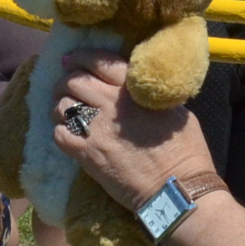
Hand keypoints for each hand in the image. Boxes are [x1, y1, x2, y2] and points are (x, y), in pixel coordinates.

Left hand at [49, 47, 214, 211]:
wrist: (175, 188)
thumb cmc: (185, 149)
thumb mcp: (175, 110)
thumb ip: (152, 95)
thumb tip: (139, 89)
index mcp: (134, 88)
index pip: (100, 61)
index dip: (81, 57)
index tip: (71, 59)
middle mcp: (111, 103)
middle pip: (74, 81)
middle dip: (67, 82)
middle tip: (68, 89)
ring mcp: (96, 129)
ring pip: (62, 106)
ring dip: (62, 107)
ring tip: (67, 114)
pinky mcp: (87, 154)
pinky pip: (59, 135)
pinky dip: (61, 132)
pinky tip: (69, 136)